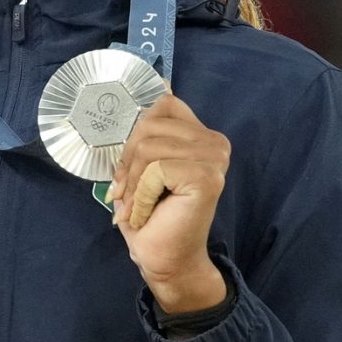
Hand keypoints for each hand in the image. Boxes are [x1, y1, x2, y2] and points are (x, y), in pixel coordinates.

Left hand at [107, 92, 229, 313]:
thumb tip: (159, 81)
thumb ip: (149, 129)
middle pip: (148, 125)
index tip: (129, 170)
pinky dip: (141, 194)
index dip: (135, 134)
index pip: (162, 104)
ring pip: (147, 147)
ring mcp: (215, 158)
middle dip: (127, 164)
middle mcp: (215, 142)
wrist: (165, 261)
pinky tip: (149, 213)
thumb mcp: (141, 165)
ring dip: (132, 184)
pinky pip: (154, 169)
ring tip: (137, 207)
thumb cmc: (152, 215)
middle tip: (126, 196)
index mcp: (201, 134)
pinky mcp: (207, 177)